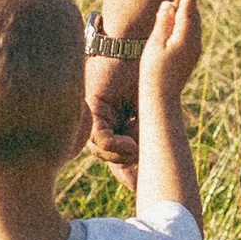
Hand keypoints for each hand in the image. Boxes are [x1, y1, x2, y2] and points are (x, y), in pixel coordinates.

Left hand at [86, 50, 139, 169]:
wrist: (135, 47)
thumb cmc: (146, 74)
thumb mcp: (146, 112)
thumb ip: (142, 136)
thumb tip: (149, 166)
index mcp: (112, 126)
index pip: (116, 159)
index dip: (128, 178)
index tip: (141, 192)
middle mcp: (98, 123)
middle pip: (108, 158)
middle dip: (125, 168)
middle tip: (141, 178)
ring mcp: (92, 117)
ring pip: (101, 151)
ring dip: (122, 154)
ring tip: (136, 149)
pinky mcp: (91, 108)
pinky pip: (100, 137)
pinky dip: (116, 144)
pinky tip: (130, 143)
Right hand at [143, 0, 201, 107]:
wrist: (162, 96)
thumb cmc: (154, 70)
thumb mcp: (155, 43)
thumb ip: (163, 21)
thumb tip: (170, 3)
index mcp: (186, 35)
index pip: (189, 6)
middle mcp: (195, 40)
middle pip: (194, 13)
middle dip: (186, 0)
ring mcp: (195, 48)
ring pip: (193, 23)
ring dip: (185, 12)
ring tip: (174, 2)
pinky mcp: (192, 55)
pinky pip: (191, 32)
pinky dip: (184, 24)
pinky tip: (174, 23)